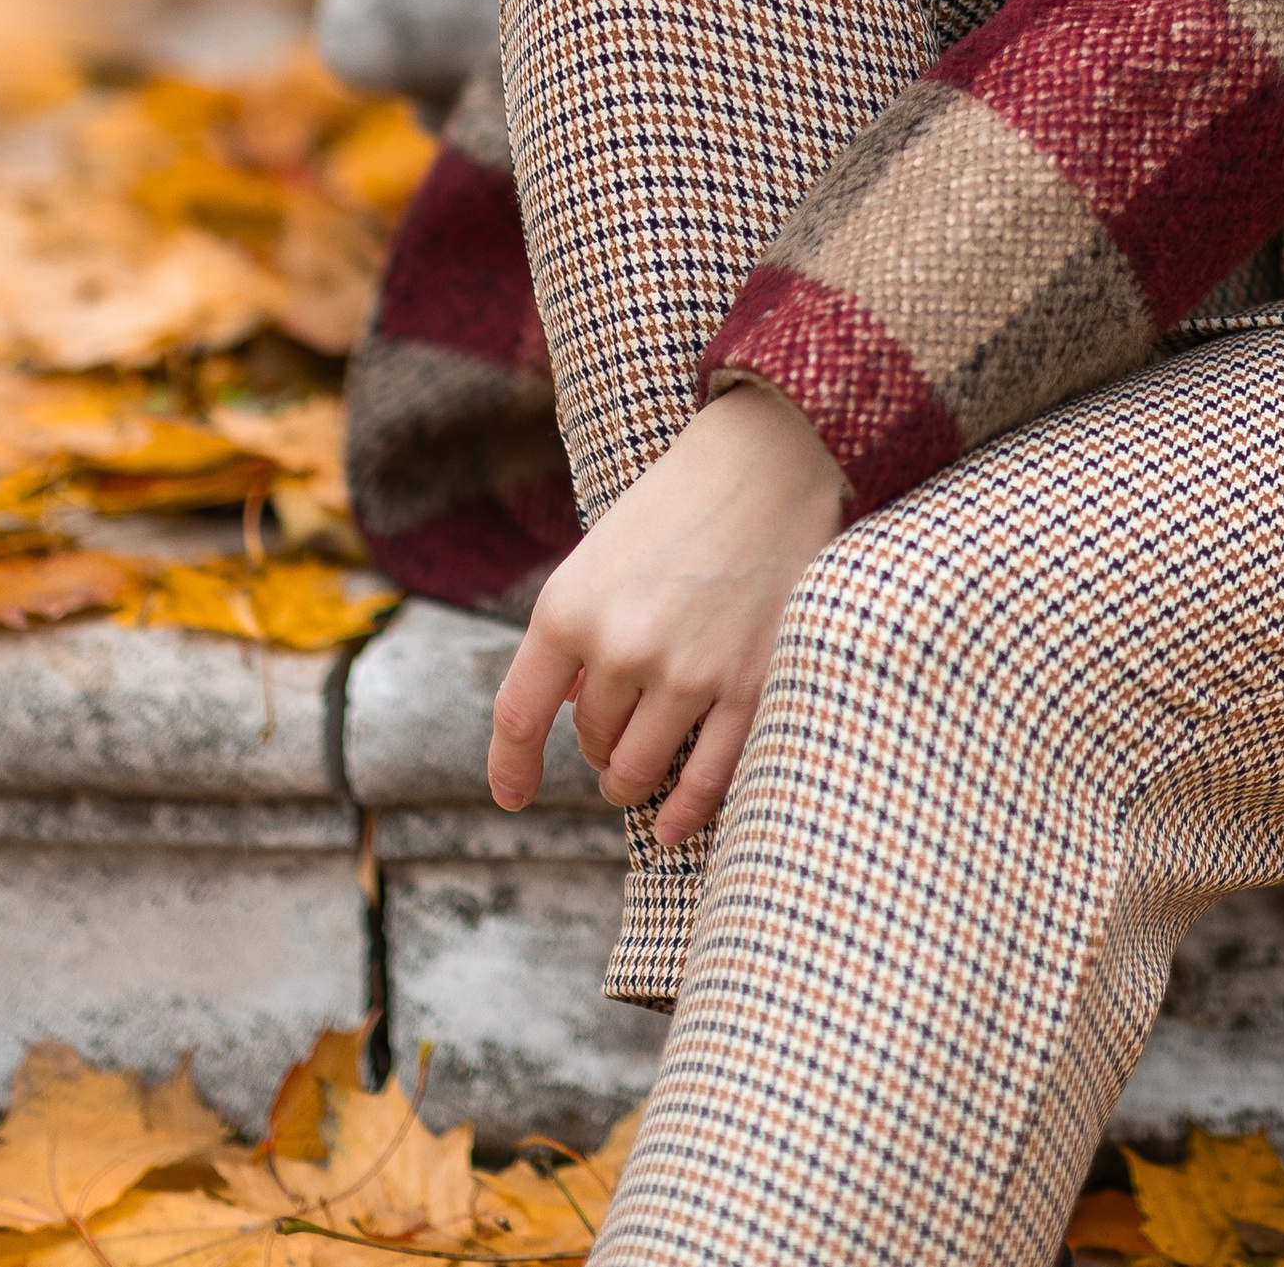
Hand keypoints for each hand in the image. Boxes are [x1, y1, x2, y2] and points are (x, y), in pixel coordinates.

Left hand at [487, 383, 843, 839]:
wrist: (774, 457)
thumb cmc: (680, 501)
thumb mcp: (602, 555)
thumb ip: (576, 632)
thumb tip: (563, 709)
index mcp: (568, 607)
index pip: (518, 717)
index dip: (510, 768)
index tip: (513, 796)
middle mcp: (620, 647)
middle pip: (591, 740)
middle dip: (598, 743)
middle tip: (617, 728)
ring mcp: (687, 673)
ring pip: (638, 770)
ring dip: (632, 780)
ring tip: (637, 774)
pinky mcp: (750, 687)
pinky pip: (705, 780)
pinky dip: (683, 813)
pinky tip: (671, 826)